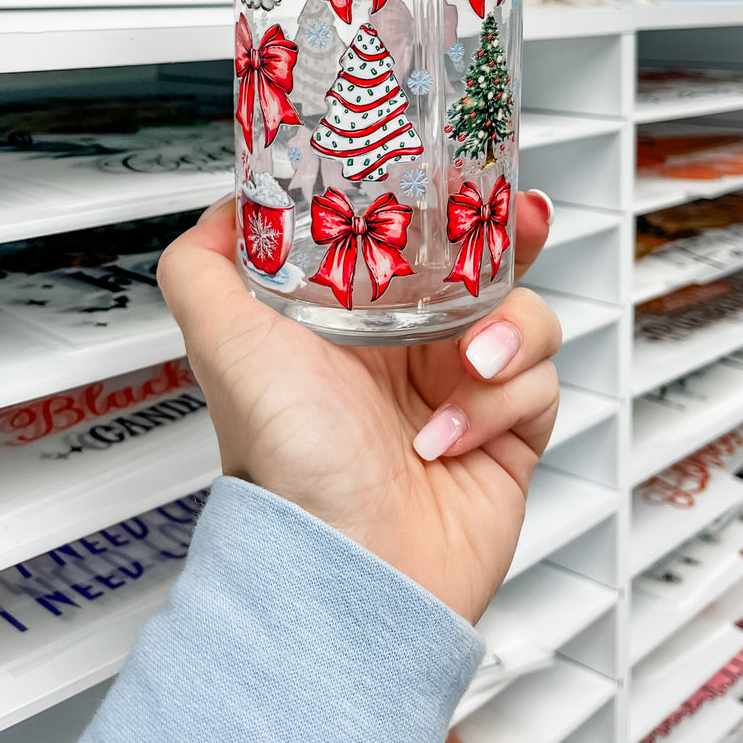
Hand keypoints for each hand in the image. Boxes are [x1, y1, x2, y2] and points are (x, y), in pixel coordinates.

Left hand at [158, 191, 559, 624]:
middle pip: (480, 266)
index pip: (408, 239)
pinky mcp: (508, 435)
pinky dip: (505, 401)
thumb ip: (201, 266)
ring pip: (524, 317)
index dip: (438, 205)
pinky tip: (454, 429)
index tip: (458, 174)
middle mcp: (407, 351)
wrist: (348, 568)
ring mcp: (460, 390)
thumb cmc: (285, 460)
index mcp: (352, 320)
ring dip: (508, 332)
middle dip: (507, 239)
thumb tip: (225, 208)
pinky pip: (541, 385)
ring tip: (469, 363)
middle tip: (519, 223)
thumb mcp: (222, 341)